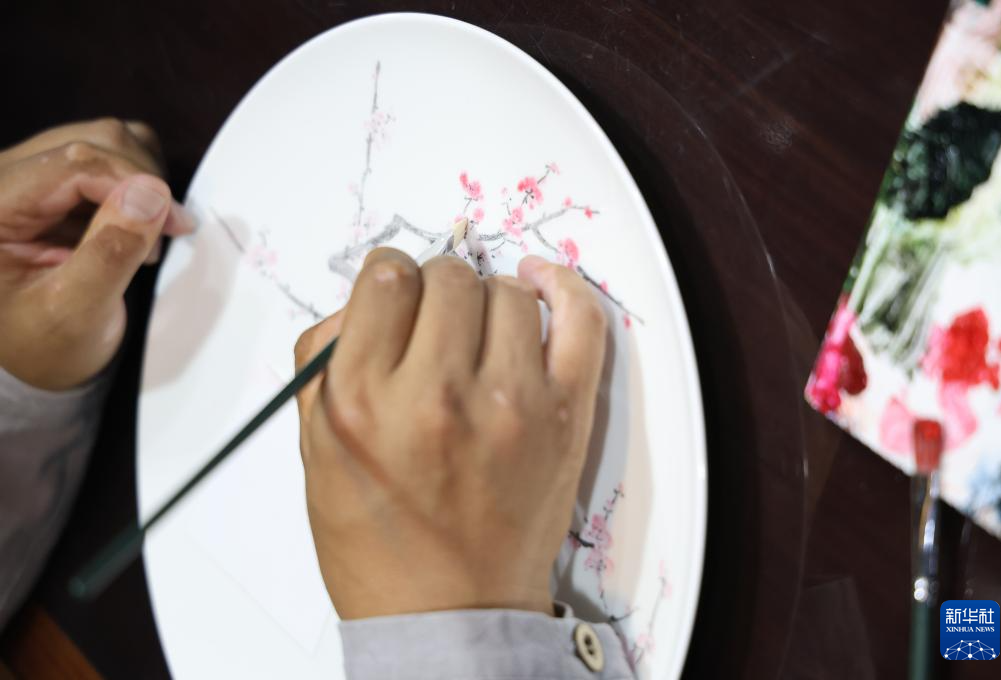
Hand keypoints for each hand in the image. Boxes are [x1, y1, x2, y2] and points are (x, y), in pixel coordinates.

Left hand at [0, 119, 193, 389]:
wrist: (35, 356)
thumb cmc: (45, 344)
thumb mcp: (75, 312)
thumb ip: (109, 253)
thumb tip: (151, 192)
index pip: (73, 164)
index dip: (133, 184)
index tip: (176, 222)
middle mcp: (2, 179)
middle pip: (92, 143)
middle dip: (141, 183)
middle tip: (162, 236)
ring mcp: (27, 174)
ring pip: (104, 141)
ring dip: (142, 182)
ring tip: (145, 236)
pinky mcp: (52, 179)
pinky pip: (108, 153)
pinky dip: (137, 181)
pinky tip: (135, 219)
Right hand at [294, 250, 606, 618]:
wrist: (448, 612)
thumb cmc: (380, 545)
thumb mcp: (316, 453)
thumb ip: (326, 361)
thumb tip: (366, 300)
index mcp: (362, 400)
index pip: (386, 277)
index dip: (390, 279)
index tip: (396, 297)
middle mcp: (435, 395)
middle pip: (446, 278)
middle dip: (434, 290)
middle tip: (433, 326)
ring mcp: (509, 403)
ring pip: (505, 291)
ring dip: (486, 300)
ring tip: (476, 336)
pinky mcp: (565, 415)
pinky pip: (579, 319)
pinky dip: (564, 287)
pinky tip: (539, 283)